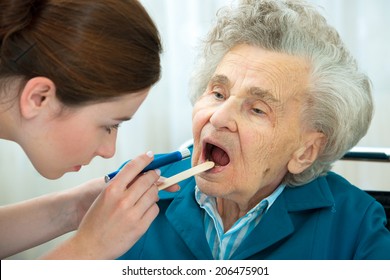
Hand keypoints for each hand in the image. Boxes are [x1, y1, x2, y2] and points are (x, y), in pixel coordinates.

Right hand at [42, 152, 163, 258]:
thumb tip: (140, 174)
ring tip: (148, 194)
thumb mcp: (103, 197)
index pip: (132, 167)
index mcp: (111, 190)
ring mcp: (132, 214)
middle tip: (156, 174)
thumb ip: (121, 185)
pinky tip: (145, 209)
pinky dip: (152, 207)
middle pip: (148, 180)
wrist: (89, 246)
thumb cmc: (95, 222)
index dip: (144, 159)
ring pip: (154, 194)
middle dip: (154, 175)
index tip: (150, 156)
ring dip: (154, 192)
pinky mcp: (140, 227)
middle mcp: (122, 200)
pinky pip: (154, 210)